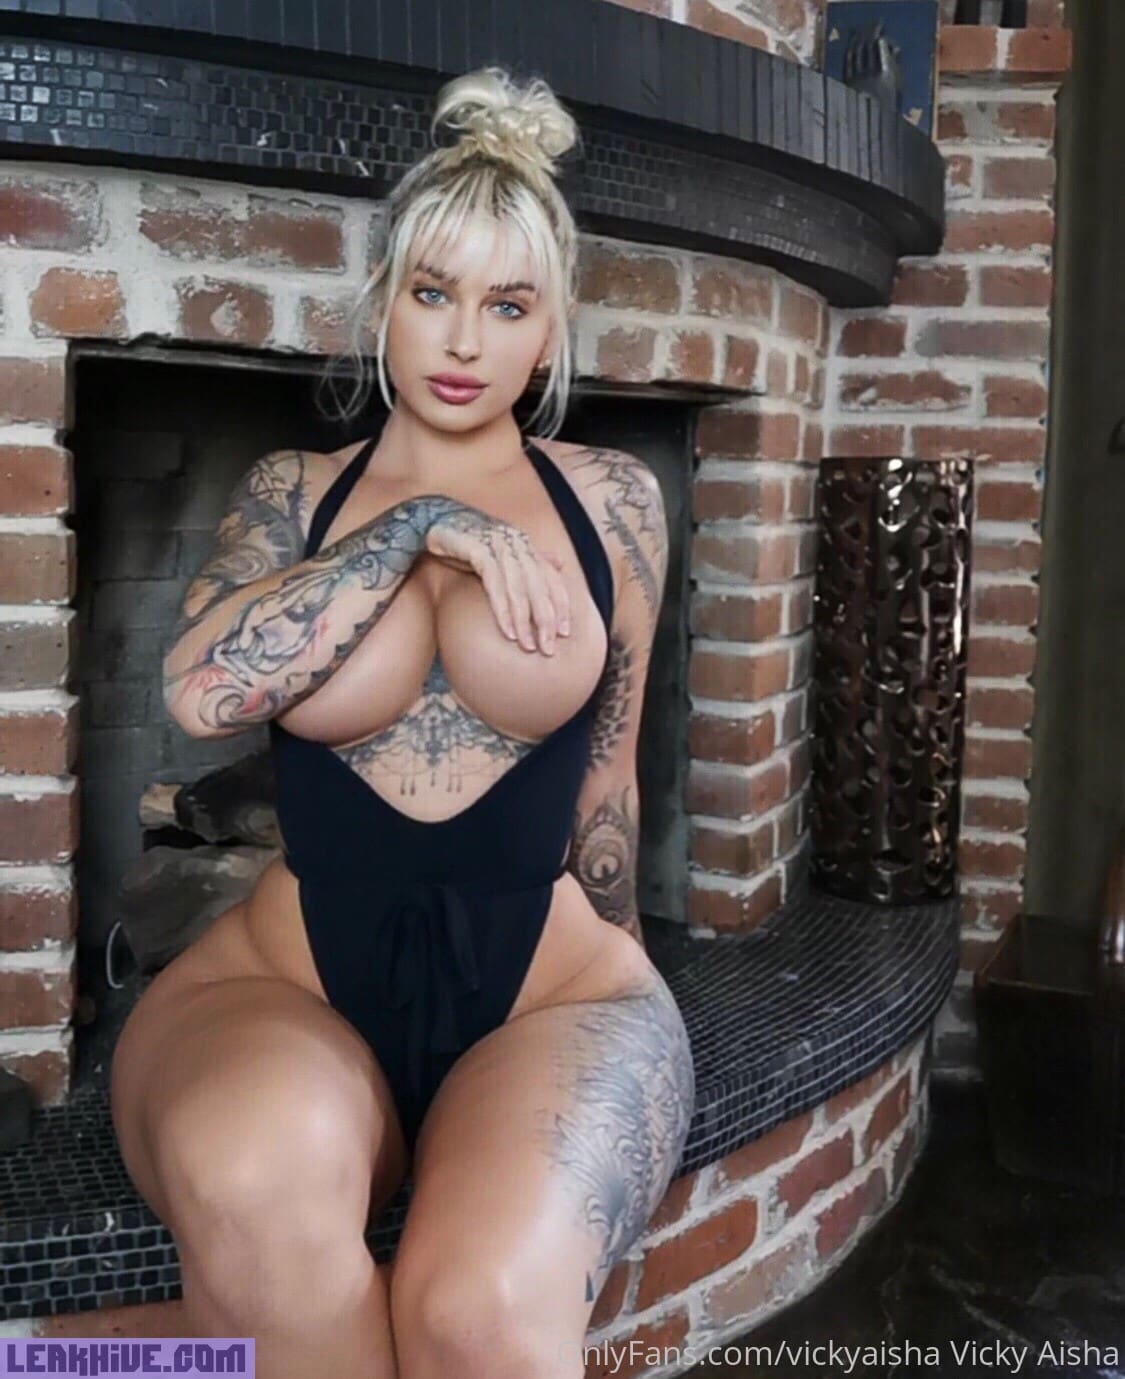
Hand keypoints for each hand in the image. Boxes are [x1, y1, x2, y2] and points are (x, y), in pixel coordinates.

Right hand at [426, 503, 571, 654]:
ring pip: (519, 588)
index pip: (552, 579)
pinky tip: (508, 632)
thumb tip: (561, 563)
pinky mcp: (478, 549)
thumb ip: (530, 560)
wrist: (433, 521)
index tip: (565, 633)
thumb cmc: (469, 541)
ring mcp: (499, 544)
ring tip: (528, 646)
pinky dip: (503, 610)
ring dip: (525, 621)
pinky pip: (495, 584)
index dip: (561, 606)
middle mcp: (517, 543)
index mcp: (526, 545)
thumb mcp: (501, 552)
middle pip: (539, 587)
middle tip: (549, 649)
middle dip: (546, 621)